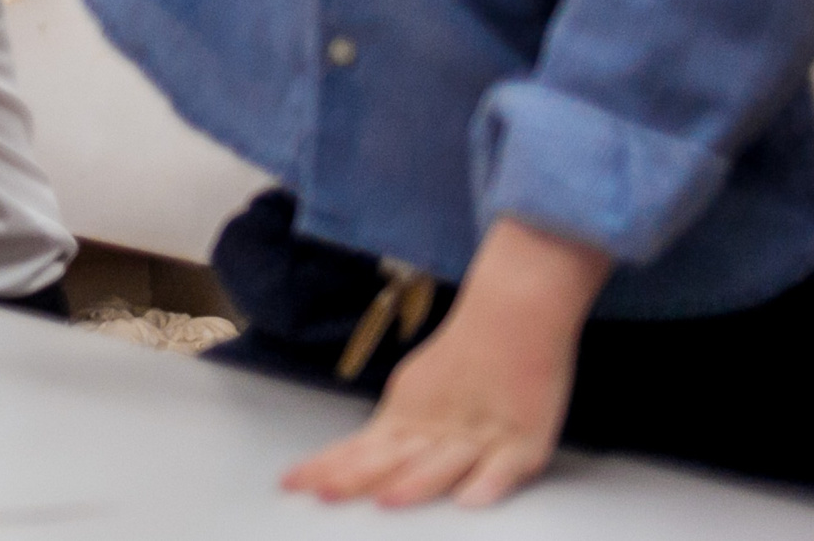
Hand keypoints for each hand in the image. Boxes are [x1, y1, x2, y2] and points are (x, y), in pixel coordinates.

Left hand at [281, 218, 608, 509]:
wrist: (512, 312)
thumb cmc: (464, 356)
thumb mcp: (415, 392)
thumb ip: (390, 434)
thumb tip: (348, 461)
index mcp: (407, 417)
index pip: (361, 450)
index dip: (328, 468)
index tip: (291, 483)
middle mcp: (436, 430)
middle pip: (394, 461)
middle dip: (359, 479)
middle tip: (325, 494)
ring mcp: (479, 436)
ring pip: (442, 465)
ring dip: (414, 483)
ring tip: (387, 500)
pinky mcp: (522, 443)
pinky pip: (503, 469)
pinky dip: (485, 485)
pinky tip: (469, 501)